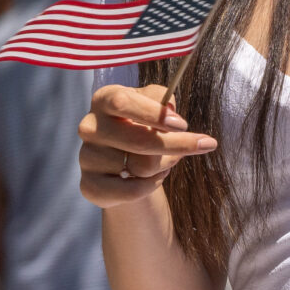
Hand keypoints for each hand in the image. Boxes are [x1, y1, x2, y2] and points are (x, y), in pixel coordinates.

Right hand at [78, 84, 215, 207]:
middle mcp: (89, 127)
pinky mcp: (90, 185)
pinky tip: (151, 178)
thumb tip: (169, 109)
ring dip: (164, 165)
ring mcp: (86, 157)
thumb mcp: (154, 104)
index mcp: (103, 100)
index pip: (123, 103)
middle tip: (202, 144)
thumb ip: (163, 98)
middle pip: (139, 140)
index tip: (183, 125)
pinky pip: (132, 191)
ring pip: (140, 167)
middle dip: (177, 145)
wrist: (125, 161)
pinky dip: (150, 186)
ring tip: (164, 161)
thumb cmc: (143, 125)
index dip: (155, 114)